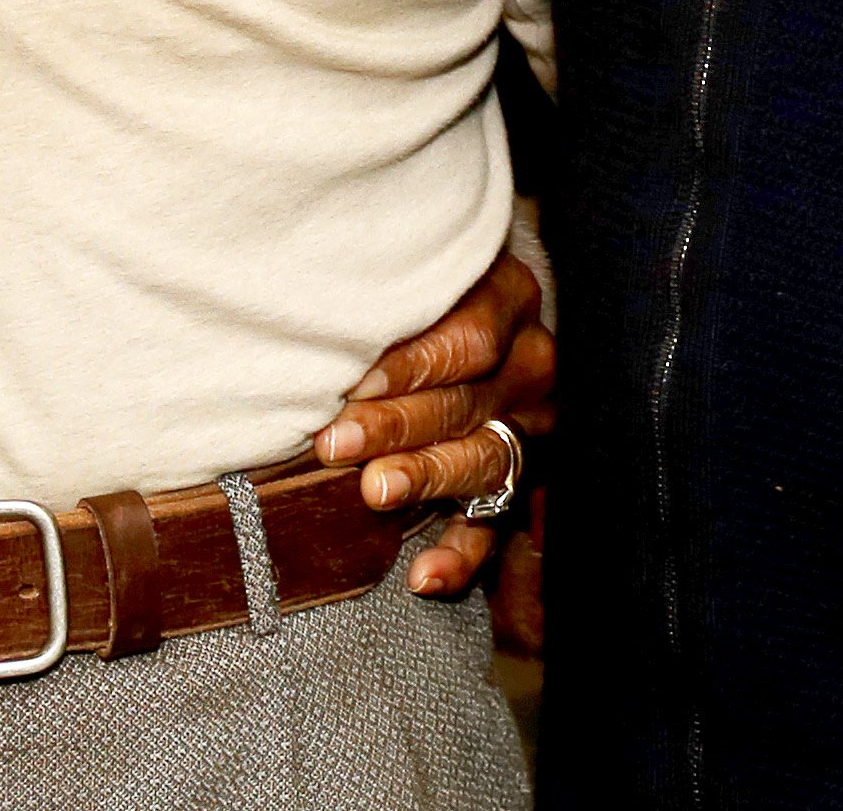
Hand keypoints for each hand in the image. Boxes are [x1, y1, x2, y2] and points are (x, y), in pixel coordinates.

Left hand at [313, 246, 553, 597]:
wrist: (467, 309)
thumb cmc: (412, 285)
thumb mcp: (413, 267)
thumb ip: (385, 284)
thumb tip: (312, 301)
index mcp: (508, 298)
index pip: (471, 337)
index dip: (412, 363)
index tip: (352, 381)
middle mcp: (530, 362)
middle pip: (470, 400)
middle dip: (398, 424)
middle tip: (336, 442)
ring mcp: (530, 424)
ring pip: (484, 458)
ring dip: (425, 476)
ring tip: (374, 490)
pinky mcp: (519, 481)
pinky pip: (498, 526)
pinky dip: (461, 555)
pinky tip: (423, 575)